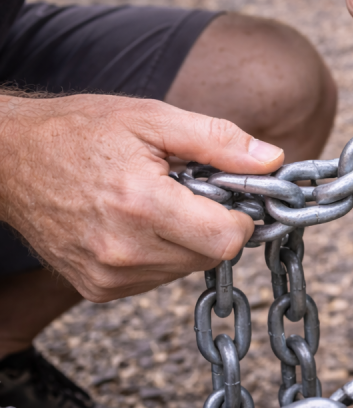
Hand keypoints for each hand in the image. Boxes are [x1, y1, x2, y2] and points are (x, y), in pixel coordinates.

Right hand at [0, 94, 283, 302]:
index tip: (229, 192)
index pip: (227, 238)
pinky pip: (158, 278)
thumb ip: (218, 141)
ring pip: (187, 268)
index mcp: (141, 205)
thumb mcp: (154, 118)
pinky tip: (136, 223)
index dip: (240, 215)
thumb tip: (272, 160)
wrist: (8, 160)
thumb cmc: (80, 132)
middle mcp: (123, 251)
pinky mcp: (97, 289)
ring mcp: (107, 276)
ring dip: (187, 239)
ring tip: (156, 202)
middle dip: (213, 223)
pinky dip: (160, 253)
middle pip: (211, 255)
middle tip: (187, 190)